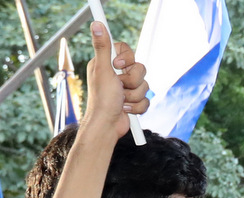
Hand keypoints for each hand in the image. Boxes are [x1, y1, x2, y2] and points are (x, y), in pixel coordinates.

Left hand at [82, 23, 149, 140]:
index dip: (126, 59)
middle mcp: (117, 75)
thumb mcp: (103, 70)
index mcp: (107, 64)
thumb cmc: (102, 99)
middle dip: (132, 81)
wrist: (107, 126)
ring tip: (122, 101)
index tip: (118, 66)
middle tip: (119, 88)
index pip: (126, 50)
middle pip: (139, 68)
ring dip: (134, 96)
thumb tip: (96, 24)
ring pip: (145, 85)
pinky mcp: (134, 101)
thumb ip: (102, 47)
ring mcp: (126, 88)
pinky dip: (138, 107)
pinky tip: (126, 110)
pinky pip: (147, 100)